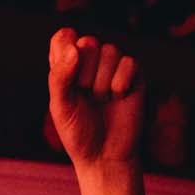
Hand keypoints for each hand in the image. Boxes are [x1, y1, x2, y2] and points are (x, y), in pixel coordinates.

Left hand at [46, 29, 142, 174]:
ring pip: (110, 51)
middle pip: (88, 42)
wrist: (104, 156)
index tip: (67, 81)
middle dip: (85, 75)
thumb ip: (60, 75)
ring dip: (102, 83)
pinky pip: (129, 63)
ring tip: (102, 101)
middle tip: (86, 96)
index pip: (64, 38)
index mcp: (67, 64)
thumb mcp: (60, 106)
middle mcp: (91, 61)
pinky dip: (120, 84)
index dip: (65, 55)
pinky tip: (118, 98)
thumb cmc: (78, 132)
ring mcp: (113, 67)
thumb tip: (77, 46)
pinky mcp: (134, 75)